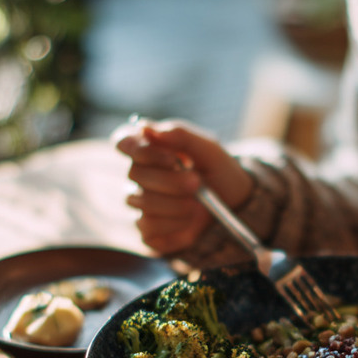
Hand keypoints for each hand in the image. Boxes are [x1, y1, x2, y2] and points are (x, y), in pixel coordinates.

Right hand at [113, 117, 252, 253]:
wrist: (234, 203)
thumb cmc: (217, 170)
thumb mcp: (208, 148)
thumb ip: (179, 135)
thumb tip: (146, 128)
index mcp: (149, 149)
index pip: (123, 142)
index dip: (141, 149)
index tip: (171, 158)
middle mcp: (138, 175)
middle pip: (135, 173)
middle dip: (170, 180)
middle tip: (196, 183)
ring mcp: (140, 203)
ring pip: (141, 201)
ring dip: (174, 203)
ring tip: (197, 203)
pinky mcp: (147, 229)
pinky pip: (148, 227)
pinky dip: (174, 224)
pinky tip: (190, 220)